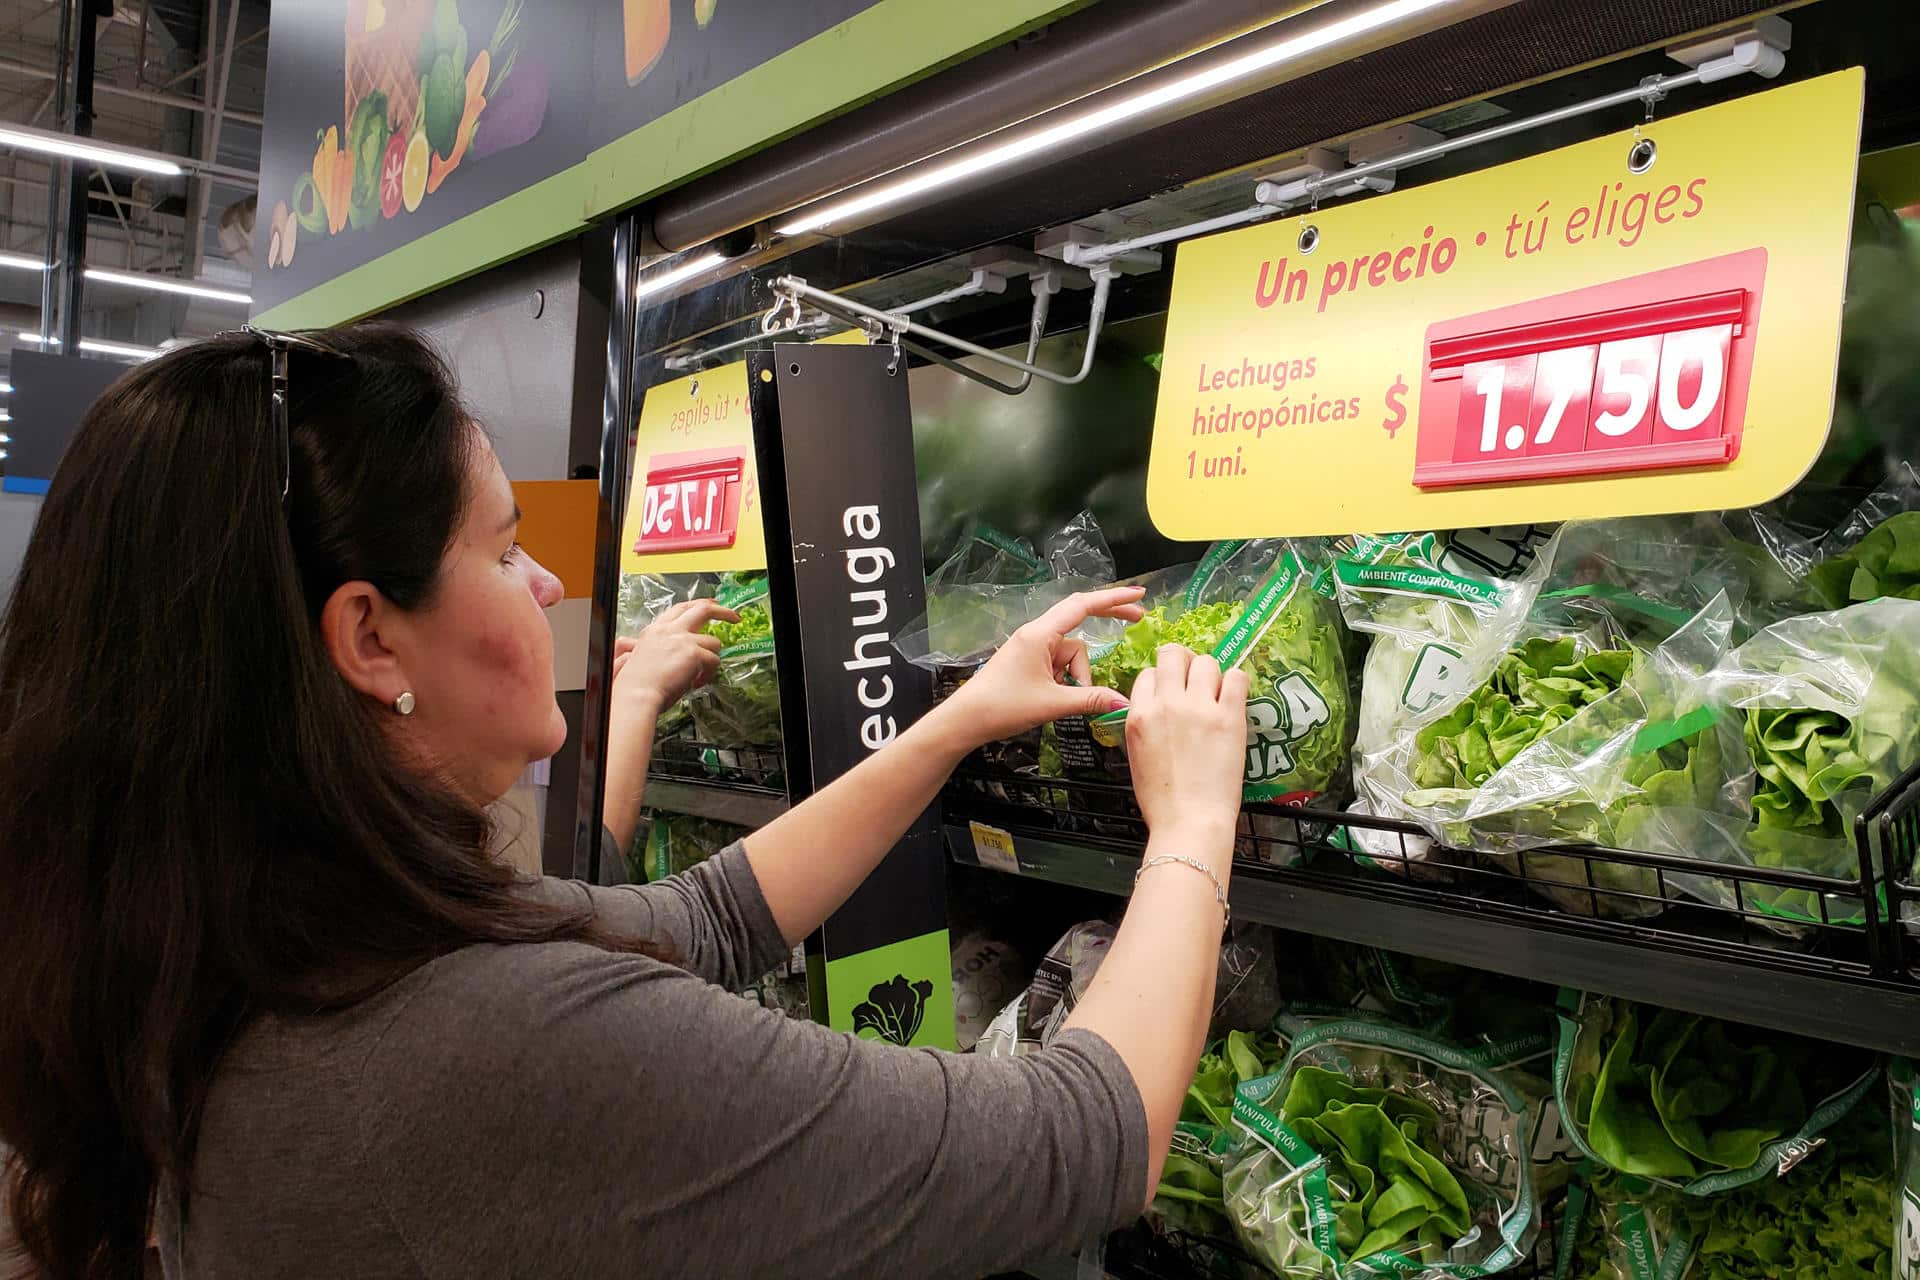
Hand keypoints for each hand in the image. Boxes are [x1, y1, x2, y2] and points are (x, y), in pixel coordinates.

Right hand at [611, 599, 735, 725]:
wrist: (636, 695)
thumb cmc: (635, 684)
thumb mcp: (636, 657)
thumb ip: (650, 649)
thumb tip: (661, 653)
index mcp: (655, 630)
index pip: (680, 609)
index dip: (697, 605)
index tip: (710, 605)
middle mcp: (669, 630)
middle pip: (702, 609)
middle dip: (723, 611)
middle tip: (734, 617)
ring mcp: (683, 640)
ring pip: (713, 642)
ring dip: (712, 659)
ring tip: (700, 674)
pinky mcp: (694, 653)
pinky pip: (714, 661)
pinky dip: (708, 674)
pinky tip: (696, 683)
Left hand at [931, 587, 1146, 754]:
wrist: (966, 719)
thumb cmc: (1004, 706)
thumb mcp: (1053, 704)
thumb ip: (1091, 699)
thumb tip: (1123, 702)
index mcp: (1040, 634)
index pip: (1083, 606)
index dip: (1114, 599)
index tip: (1138, 595)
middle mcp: (1037, 634)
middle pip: (1080, 620)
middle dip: (1107, 620)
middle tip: (1137, 620)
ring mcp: (1032, 647)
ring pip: (1071, 652)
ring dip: (1077, 674)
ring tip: (1062, 699)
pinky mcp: (1029, 661)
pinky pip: (1058, 663)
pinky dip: (1065, 678)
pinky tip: (1055, 698)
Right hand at [1125, 646, 1248, 854]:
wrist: (1189, 821)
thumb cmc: (1162, 800)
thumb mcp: (1136, 756)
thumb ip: (1144, 725)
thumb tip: (1158, 710)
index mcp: (1139, 715)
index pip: (1148, 674)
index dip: (1161, 680)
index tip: (1172, 691)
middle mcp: (1167, 704)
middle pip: (1174, 656)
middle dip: (1184, 662)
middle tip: (1194, 678)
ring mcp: (1199, 708)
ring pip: (1206, 662)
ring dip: (1211, 673)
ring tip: (1216, 692)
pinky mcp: (1229, 717)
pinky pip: (1237, 676)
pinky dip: (1236, 681)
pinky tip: (1234, 697)